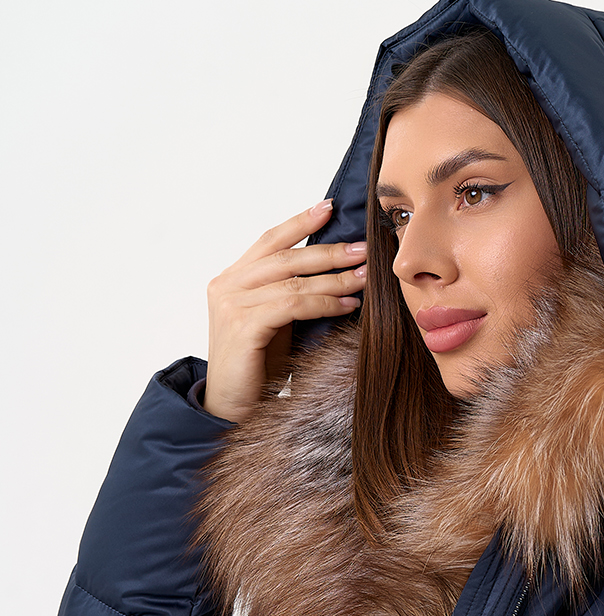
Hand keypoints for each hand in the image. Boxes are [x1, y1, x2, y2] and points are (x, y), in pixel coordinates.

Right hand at [203, 199, 365, 422]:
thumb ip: (289, 294)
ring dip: (334, 279)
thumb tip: (335, 273)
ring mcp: (231, 304)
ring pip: (293, 281)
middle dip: (329, 252)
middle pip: (286, 257)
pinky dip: (324, 303)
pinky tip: (347, 305)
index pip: (269, 241)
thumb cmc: (256, 367)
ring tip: (364, 279)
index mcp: (232, 279)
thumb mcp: (274, 321)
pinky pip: (292, 305)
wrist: (230, 407)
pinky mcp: (242, 326)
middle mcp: (227, 285)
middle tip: (363, 249)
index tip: (329, 208)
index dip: (300, 223)